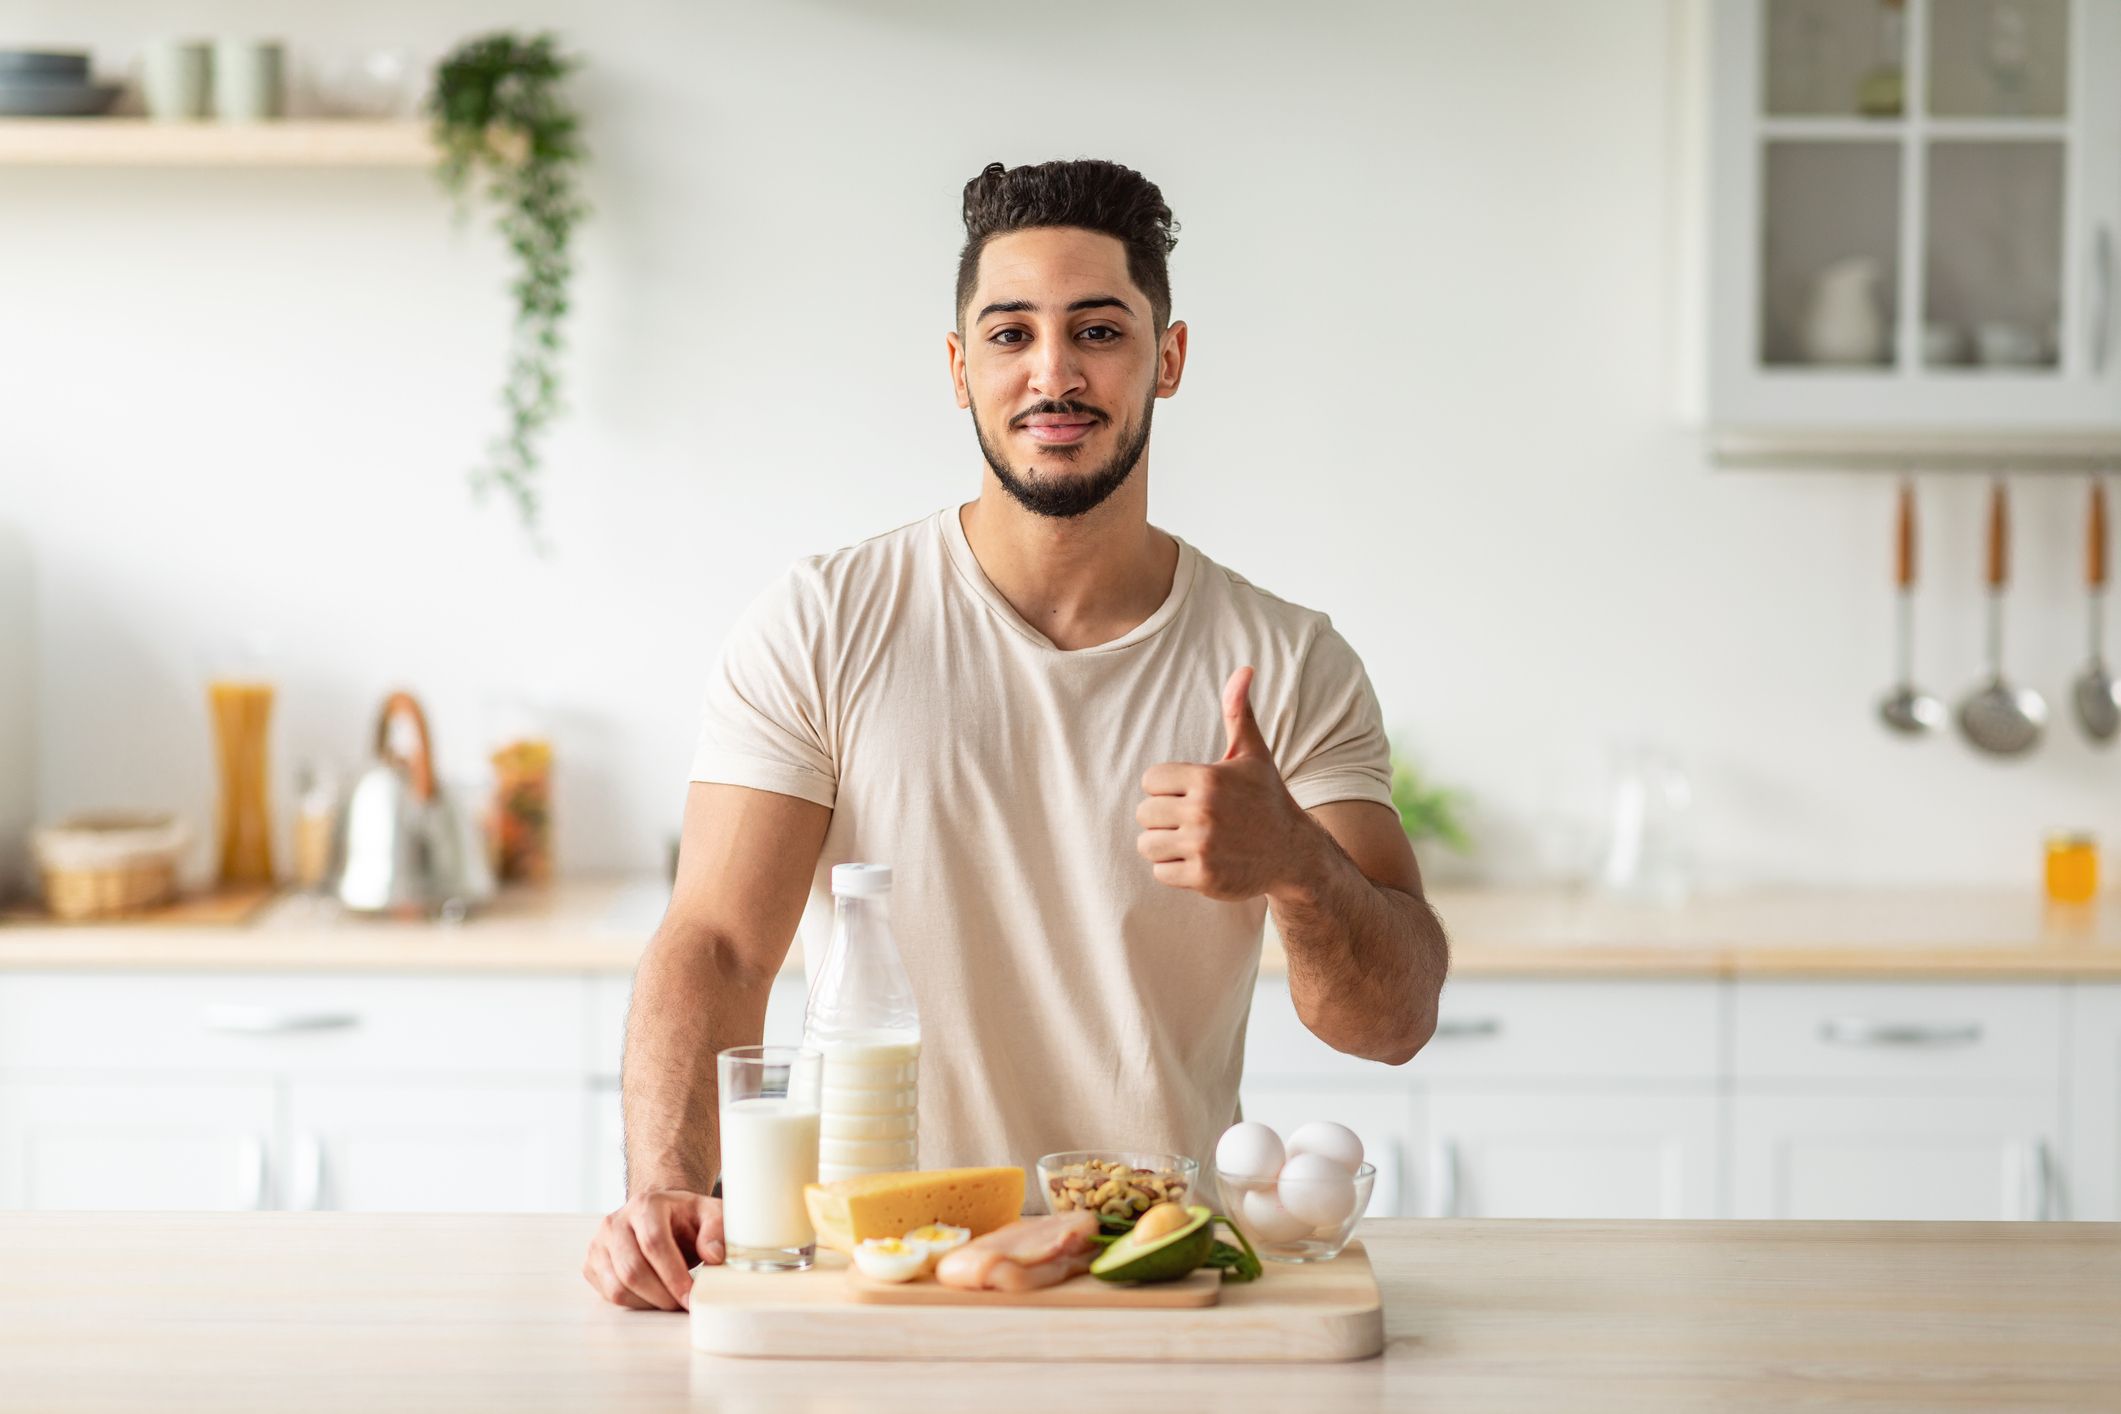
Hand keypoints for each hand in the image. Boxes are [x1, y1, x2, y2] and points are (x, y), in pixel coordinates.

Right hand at [583, 1188, 722, 1310]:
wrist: (659, 1216)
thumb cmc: (687, 1218)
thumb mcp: (711, 1214)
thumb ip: (717, 1230)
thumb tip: (713, 1256)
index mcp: (645, 1204)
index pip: (654, 1243)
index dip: (673, 1275)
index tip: (691, 1296)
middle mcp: (615, 1222)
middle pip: (632, 1270)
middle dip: (662, 1296)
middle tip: (684, 1305)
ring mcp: (599, 1244)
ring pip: (617, 1287)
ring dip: (648, 1303)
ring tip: (671, 1301)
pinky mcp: (591, 1265)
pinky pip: (609, 1295)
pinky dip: (635, 1304)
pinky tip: (654, 1297)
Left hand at [1136, 666, 1313, 901]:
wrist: (1293, 853)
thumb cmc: (1266, 799)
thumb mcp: (1253, 755)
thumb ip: (1238, 712)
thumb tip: (1244, 669)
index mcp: (1208, 778)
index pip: (1150, 781)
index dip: (1166, 788)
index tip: (1190, 794)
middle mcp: (1203, 812)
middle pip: (1145, 813)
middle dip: (1164, 817)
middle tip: (1193, 820)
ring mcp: (1203, 846)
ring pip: (1147, 844)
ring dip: (1165, 845)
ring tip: (1193, 840)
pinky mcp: (1203, 877)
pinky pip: (1160, 872)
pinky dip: (1175, 870)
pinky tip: (1199, 861)